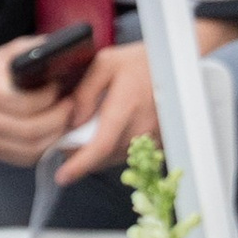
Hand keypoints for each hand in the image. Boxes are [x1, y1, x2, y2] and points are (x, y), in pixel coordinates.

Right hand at [0, 38, 99, 168]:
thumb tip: (67, 54)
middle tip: (72, 107)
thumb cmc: (1, 66)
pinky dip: (46, 147)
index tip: (62, 89)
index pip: (26, 105)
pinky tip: (54, 131)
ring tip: (67, 119)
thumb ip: (38, 49)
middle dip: (58, 120)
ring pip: (31, 148)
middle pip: (30, 131)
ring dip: (55, 136)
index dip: (51, 100)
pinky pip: (26, 158)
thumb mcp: (17, 49)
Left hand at [51, 38, 160, 187]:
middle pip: (104, 156)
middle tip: (69, 139)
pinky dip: (115, 148)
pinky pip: (130, 153)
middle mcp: (141, 127)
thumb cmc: (140, 62)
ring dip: (99, 152)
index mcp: (126, 107)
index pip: (101, 145)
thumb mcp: (106, 63)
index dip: (81, 164)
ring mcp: (152, 138)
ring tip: (91, 131)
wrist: (175, 65)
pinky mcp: (159, 142)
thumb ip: (85, 92)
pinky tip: (112, 131)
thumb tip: (74, 120)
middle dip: (82, 154)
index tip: (63, 176)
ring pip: (116, 157)